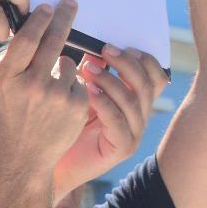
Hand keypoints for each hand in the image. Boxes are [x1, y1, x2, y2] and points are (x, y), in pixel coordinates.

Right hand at [0, 0, 90, 173]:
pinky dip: (73, 89)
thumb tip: (36, 25)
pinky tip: (61, 107)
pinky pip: (80, 83)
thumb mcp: (3, 87)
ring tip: (50, 95)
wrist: (25, 156)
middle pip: (52, 41)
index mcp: (8, 77)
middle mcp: (31, 84)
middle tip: (70, 4)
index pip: (26, 39)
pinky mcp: (76, 105)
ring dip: (63, 71)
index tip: (49, 7)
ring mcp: (56, 95)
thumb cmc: (13, 116)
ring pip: (68, 64)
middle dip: (63, 19)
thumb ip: (16, 59)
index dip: (39, 20)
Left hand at [53, 43, 166, 193]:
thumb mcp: (81, 93)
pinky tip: (88, 92)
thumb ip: (92, 73)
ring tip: (88, 69)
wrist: (50, 161)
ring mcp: (133, 134)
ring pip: (134, 101)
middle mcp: (139, 118)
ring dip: (111, 80)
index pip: (156, 78)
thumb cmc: (64, 125)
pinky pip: (118, 121)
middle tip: (104, 50)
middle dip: (126, 64)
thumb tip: (94, 49)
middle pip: (148, 86)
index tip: (122, 46)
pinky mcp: (122, 149)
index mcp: (136, 102)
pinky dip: (105, 103)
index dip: (145, 60)